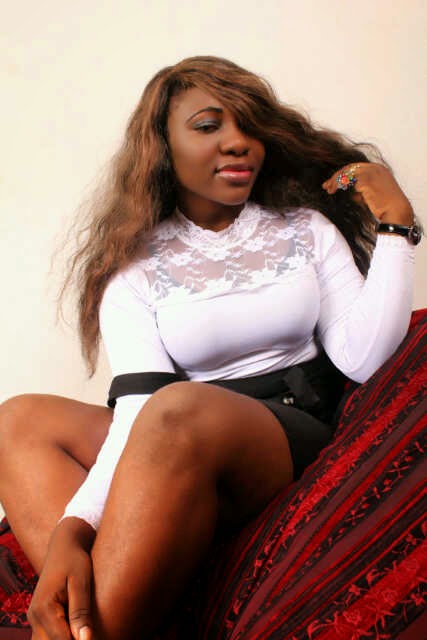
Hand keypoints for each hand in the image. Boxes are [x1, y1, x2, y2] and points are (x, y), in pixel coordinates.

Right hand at [28, 518, 95, 639]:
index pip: (61, 639)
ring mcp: (35, 617)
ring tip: (83, 629)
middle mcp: (34, 616)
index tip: (92, 637)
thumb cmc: (74, 560)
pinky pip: (46, 636)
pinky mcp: (40, 617)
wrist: (64, 545)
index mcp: (44, 607)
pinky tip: (76, 630)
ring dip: (64, 638)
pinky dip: (60, 636)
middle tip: (88, 632)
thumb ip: (80, 611)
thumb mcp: (81, 582)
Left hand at [322, 162, 413, 224]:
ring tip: (329, 190)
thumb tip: (349, 191)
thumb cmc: (385, 207)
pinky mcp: (366, 180)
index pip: (356, 168)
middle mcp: (375, 168)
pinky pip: (347, 180)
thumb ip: (361, 190)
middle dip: (337, 176)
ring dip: (335, 180)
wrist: (396, 212)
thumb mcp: (372, 195)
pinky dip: (338, 184)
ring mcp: (371, 172)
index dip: (344, 175)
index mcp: (378, 169)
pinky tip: (333, 191)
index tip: (334, 183)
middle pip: (350, 168)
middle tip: (326, 186)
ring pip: (347, 172)